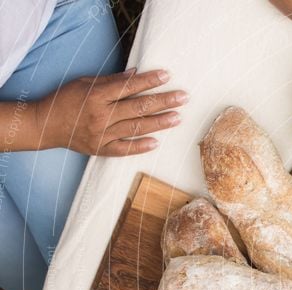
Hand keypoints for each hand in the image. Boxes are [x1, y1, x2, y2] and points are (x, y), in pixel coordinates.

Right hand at [35, 68, 187, 155]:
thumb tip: (135, 74)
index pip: (129, 87)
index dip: (149, 81)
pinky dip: (140, 147)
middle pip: (139, 108)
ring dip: (159, 123)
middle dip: (164, 102)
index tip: (167, 75)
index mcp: (97, 96)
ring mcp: (102, 134)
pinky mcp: (100, 149)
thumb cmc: (65, 100)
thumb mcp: (84, 83)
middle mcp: (101, 115)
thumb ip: (111, 81)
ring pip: (136, 128)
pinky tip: (157, 143)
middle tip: (183, 98)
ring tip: (178, 118)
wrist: (44, 125)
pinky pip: (124, 149)